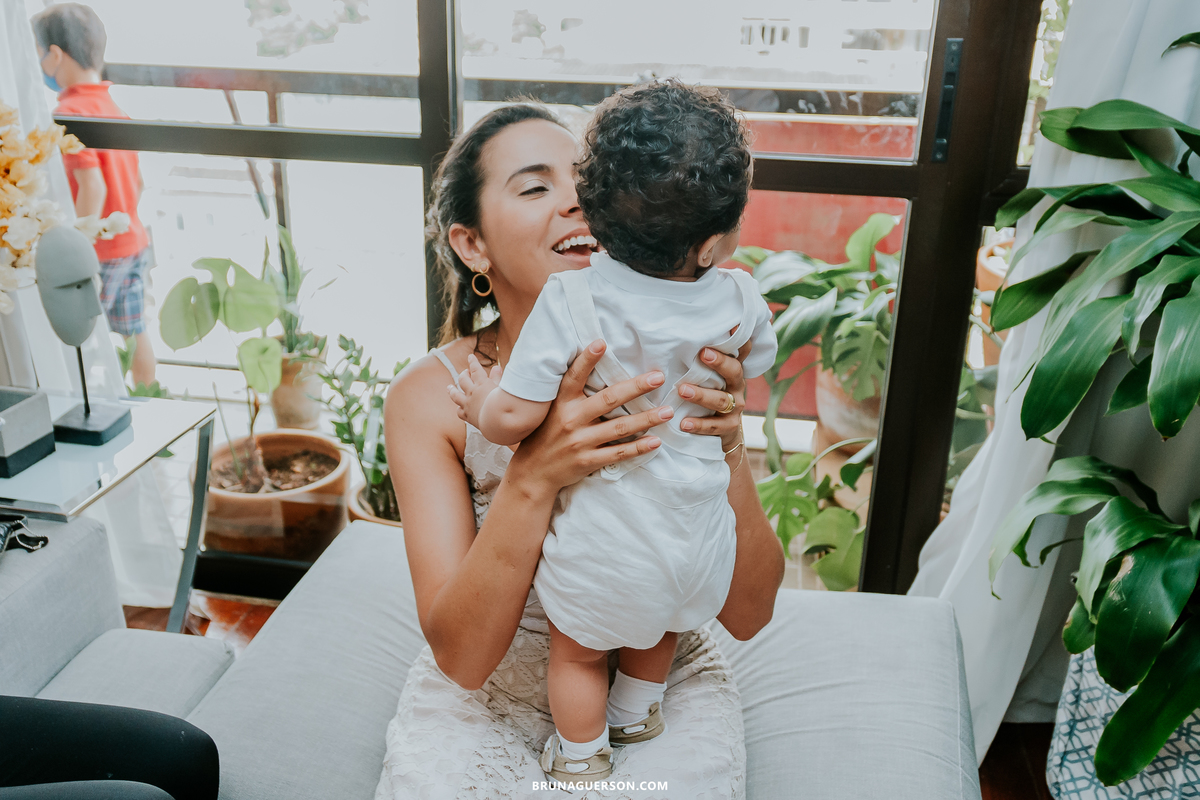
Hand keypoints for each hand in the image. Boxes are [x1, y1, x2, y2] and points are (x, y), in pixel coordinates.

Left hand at [447, 353, 500, 428]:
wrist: (499, 422)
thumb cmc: (505, 403)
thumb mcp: (503, 388)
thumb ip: (498, 377)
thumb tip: (497, 367)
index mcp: (482, 383)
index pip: (475, 369)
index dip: (473, 362)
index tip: (470, 357)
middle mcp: (472, 393)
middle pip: (463, 380)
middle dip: (464, 375)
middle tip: (465, 373)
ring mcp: (468, 405)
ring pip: (455, 395)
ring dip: (452, 390)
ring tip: (449, 387)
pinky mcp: (468, 416)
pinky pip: (459, 411)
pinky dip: (459, 409)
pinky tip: (459, 408)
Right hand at [508, 340, 673, 494]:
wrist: (533, 472)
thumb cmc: (546, 433)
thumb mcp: (552, 409)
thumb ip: (571, 392)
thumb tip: (595, 367)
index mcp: (561, 403)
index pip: (574, 376)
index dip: (587, 359)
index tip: (601, 343)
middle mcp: (570, 419)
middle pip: (608, 400)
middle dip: (636, 388)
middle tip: (659, 378)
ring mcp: (580, 442)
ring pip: (619, 428)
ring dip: (646, 419)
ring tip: (667, 411)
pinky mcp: (587, 461)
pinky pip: (618, 453)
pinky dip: (638, 448)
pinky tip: (656, 441)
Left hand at [677, 339, 751, 450]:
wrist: (721, 433)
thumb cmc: (708, 396)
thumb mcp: (707, 376)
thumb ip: (700, 360)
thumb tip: (679, 333)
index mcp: (732, 370)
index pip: (741, 351)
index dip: (739, 338)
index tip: (733, 325)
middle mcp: (737, 386)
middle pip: (734, 371)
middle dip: (719, 362)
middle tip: (702, 354)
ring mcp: (735, 407)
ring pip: (722, 400)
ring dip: (701, 395)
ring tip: (682, 391)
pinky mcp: (729, 427)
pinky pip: (715, 426)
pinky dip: (699, 425)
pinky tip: (684, 423)